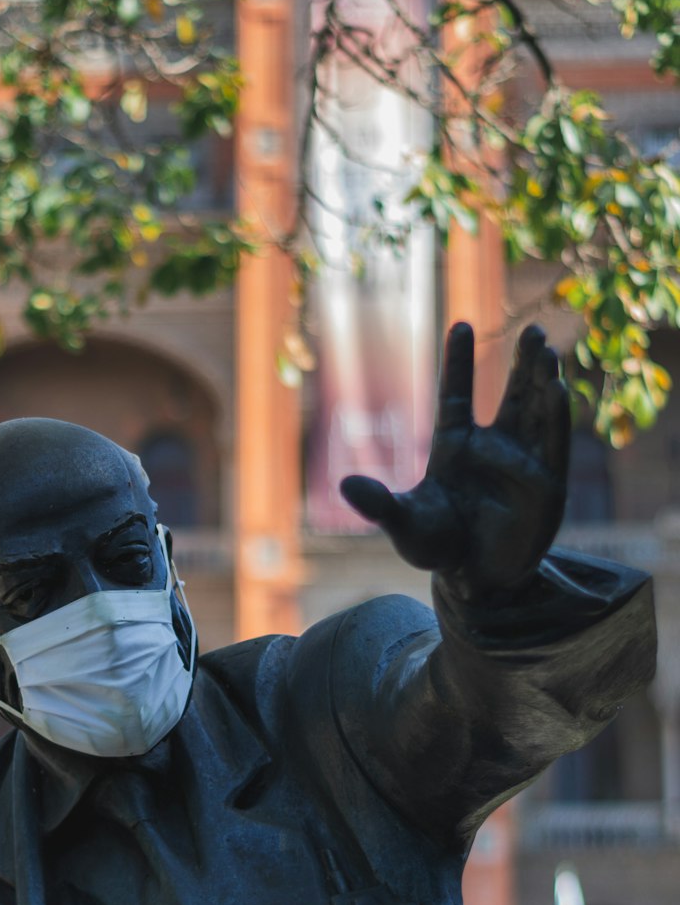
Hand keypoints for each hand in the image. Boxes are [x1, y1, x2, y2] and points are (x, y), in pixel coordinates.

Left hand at [340, 322, 569, 600]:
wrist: (472, 580)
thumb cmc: (436, 546)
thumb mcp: (405, 525)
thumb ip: (379, 505)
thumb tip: (346, 486)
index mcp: (454, 445)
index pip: (457, 394)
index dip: (458, 362)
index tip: (460, 324)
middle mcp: (492, 446)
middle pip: (510, 394)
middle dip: (522, 363)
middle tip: (534, 330)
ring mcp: (521, 463)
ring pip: (536, 412)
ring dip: (542, 381)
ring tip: (547, 350)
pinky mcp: (545, 486)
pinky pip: (553, 445)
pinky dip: (556, 418)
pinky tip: (557, 389)